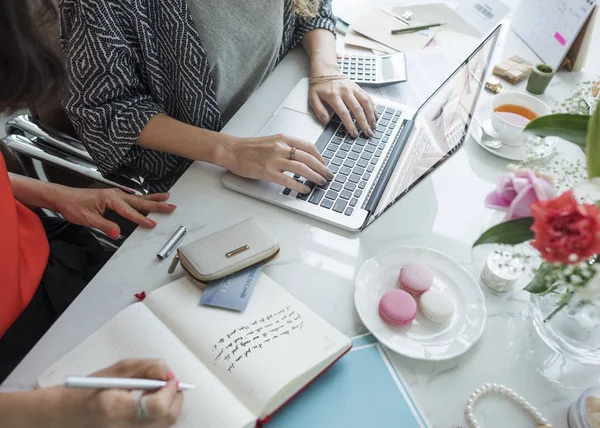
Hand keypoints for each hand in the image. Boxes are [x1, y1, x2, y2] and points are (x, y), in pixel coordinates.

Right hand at [52, 359, 182, 427]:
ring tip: (152, 395)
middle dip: (174, 398)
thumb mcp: (118, 371)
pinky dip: (159, 416)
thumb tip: (170, 375)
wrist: (67, 416)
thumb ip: (148, 369)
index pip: (158, 406)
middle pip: (168, 418)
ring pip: (165, 424)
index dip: (169, 390)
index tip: (170, 379)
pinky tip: (147, 406)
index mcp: (116, 409)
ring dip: (167, 406)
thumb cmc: (89, 392)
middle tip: (168, 385)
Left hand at [54, 187, 175, 238]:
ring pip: (138, 198)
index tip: (152, 224)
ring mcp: (115, 195)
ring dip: (152, 199)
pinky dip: (143, 200)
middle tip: (171, 206)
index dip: (141, 218)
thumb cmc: (73, 206)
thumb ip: (104, 225)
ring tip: (166, 198)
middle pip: (139, 201)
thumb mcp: (87, 219)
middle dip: (156, 204)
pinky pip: (132, 199)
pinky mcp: (113, 198)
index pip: (129, 211)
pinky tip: (148, 201)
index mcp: (110, 199)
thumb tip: (117, 233)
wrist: (63, 198)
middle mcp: (115, 195)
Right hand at [221, 134, 333, 193]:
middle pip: (309, 158)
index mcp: (283, 138)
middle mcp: (281, 147)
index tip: (324, 164)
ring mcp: (274, 160)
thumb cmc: (249, 147)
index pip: (308, 146)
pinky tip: (305, 189)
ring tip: (321, 183)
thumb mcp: (271, 141)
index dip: (320, 157)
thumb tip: (301, 157)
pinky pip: (288, 180)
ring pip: (302, 169)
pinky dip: (299, 186)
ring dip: (315, 177)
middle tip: (328, 176)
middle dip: (322, 168)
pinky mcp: (267, 172)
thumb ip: (286, 147)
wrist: (231, 150)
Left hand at [308, 78, 376, 137]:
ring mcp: (353, 89)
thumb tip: (326, 121)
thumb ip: (319, 110)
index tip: (354, 133)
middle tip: (367, 133)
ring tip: (373, 126)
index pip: (344, 113)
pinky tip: (375, 116)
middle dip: (364, 123)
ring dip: (371, 116)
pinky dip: (373, 107)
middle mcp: (345, 91)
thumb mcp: (313, 98)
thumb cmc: (320, 86)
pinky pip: (368, 98)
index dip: (350, 124)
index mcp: (333, 95)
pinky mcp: (358, 88)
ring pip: (366, 102)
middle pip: (357, 109)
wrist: (326, 72)